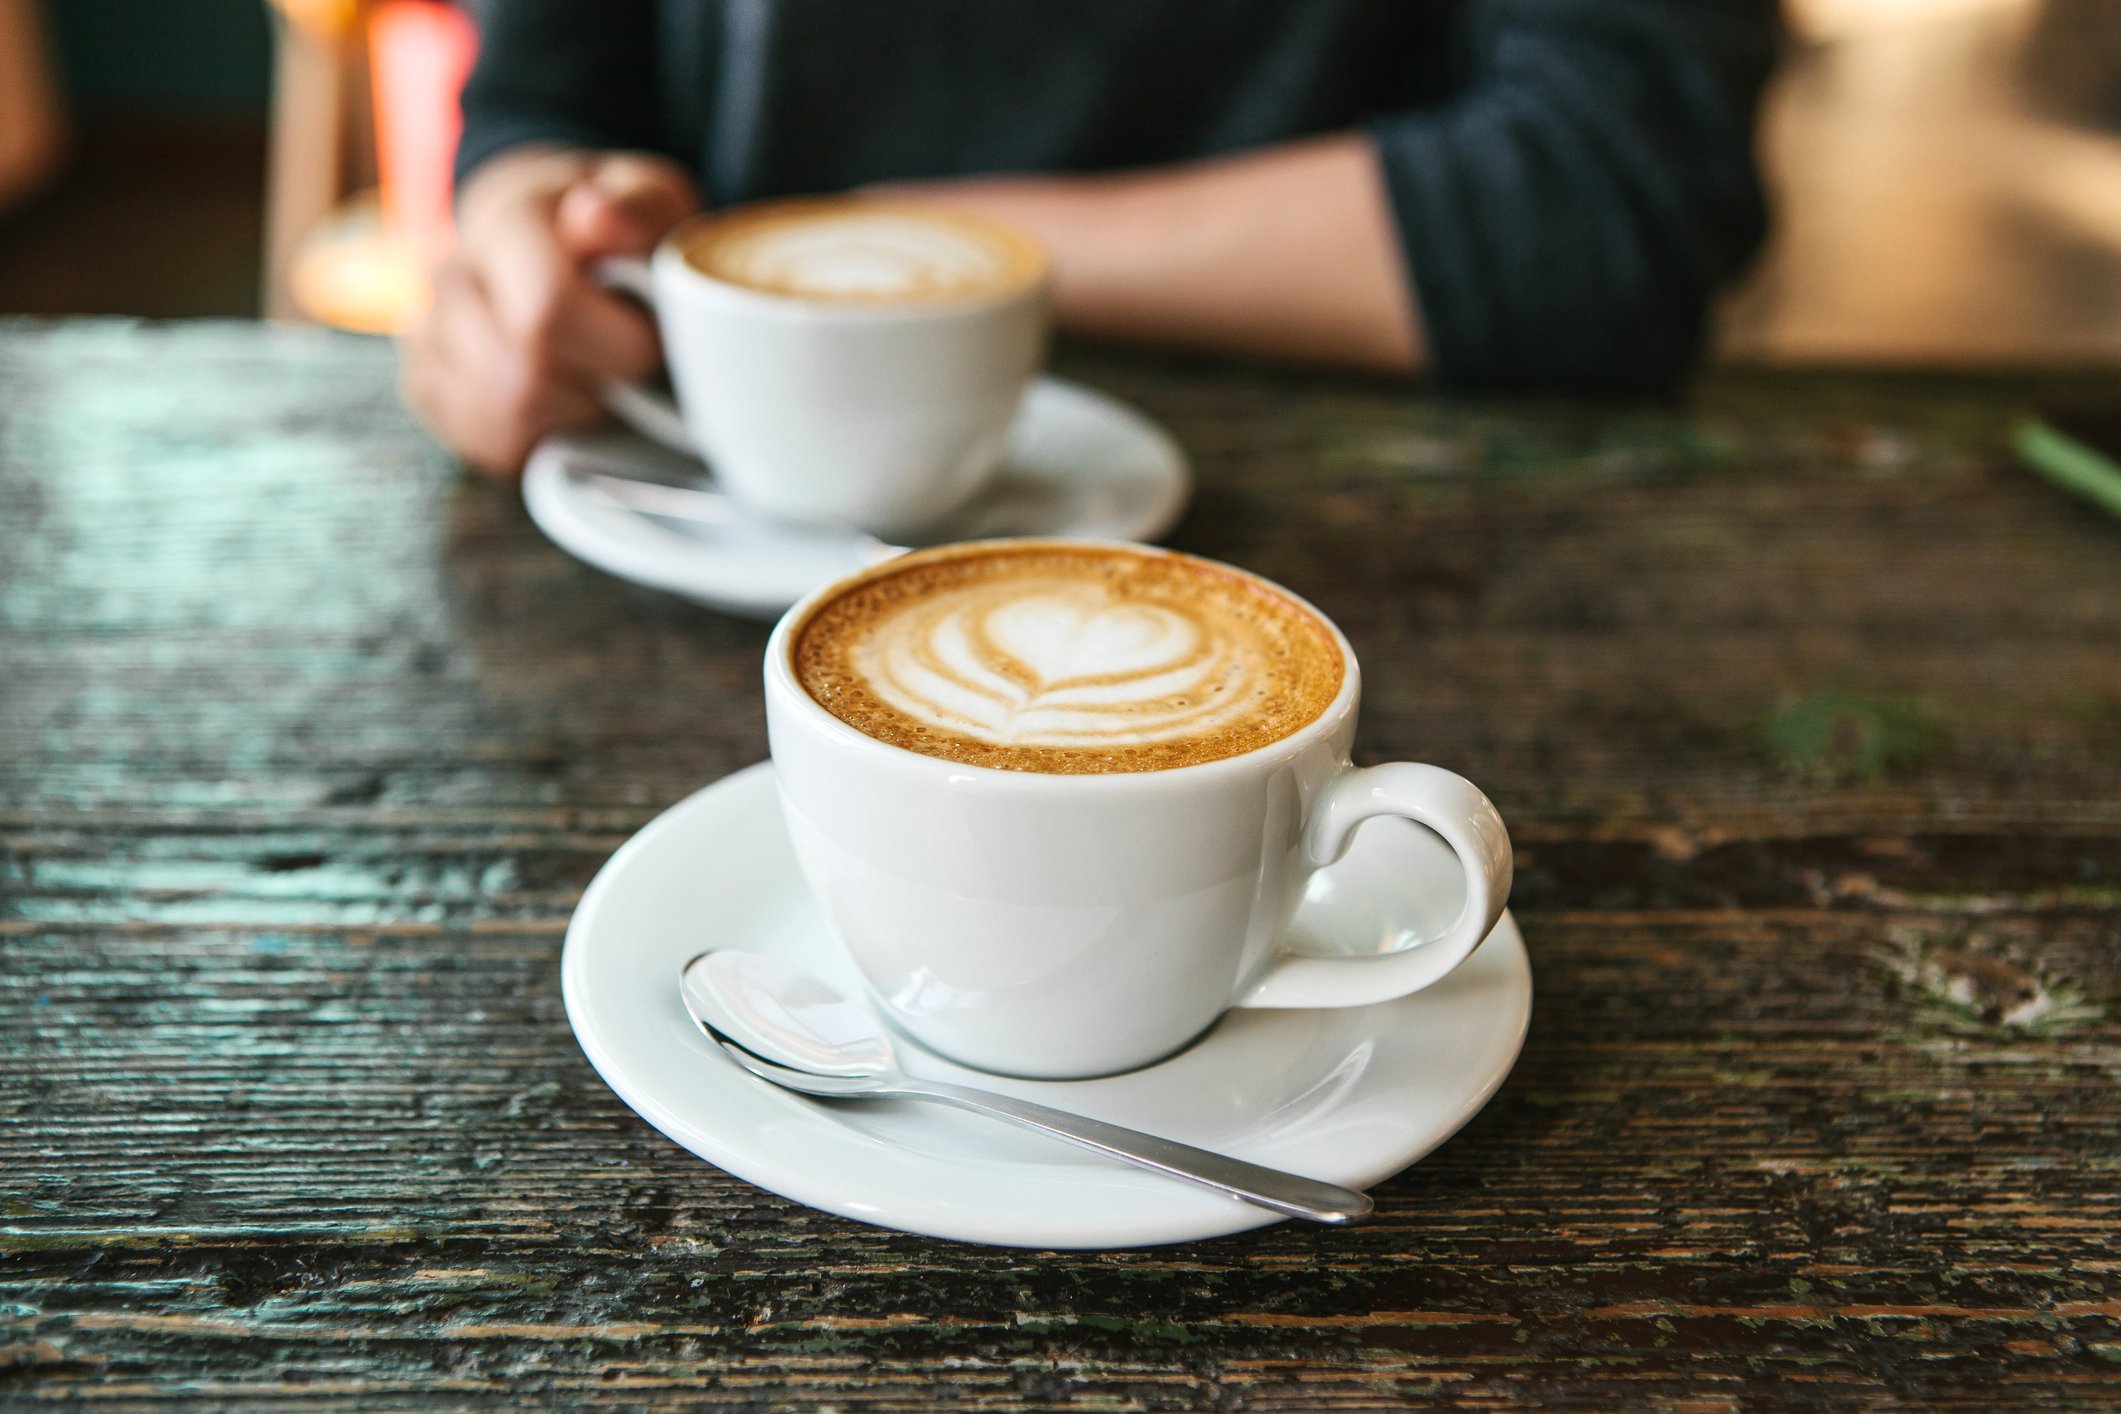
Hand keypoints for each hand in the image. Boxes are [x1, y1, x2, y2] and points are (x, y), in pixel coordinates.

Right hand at [400, 147, 698, 476]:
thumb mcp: (647, 194)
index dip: (623, 346)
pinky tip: (563, 404)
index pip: (548, 315)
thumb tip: (598, 216)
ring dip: (570, 415)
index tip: (654, 338)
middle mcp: (449, 279)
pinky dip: (539, 438)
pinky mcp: (425, 388)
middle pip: (525, 378)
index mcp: (505, 224)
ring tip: (595, 377)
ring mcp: (426, 337)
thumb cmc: (607, 221)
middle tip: (627, 364)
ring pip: (503, 418)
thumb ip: (640, 204)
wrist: (536, 228)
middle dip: (598, 386)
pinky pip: (484, 443)